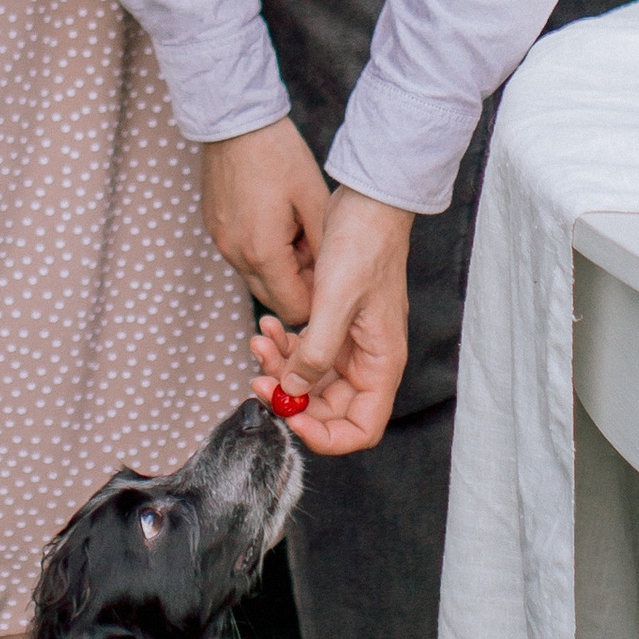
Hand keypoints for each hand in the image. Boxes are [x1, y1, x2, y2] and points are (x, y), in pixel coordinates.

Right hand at [200, 117, 330, 328]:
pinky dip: (262, 252)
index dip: (317, 300)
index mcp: (263, 252)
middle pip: (273, 299)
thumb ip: (322, 247)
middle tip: (316, 250)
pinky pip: (242, 257)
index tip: (331, 276)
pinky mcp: (215, 231)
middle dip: (298, 286)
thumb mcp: (313, 200)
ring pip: (257, 279)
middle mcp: (236, 255)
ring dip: (280, 268)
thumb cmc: (279, 156)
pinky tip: (276, 220)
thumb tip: (329, 279)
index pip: (293, 308)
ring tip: (296, 230)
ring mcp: (221, 244)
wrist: (236, 122)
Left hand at [251, 186, 411, 452]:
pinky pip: (305, 352)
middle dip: (291, 397)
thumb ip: (315, 354)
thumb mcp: (334, 302)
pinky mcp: (334, 325)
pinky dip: (283, 346)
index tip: (290, 416)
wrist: (367, 203)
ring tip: (258, 341)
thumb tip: (293, 391)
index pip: (360, 428)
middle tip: (257, 377)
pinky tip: (267, 327)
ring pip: (310, 379)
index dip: (325, 435)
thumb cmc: (363, 247)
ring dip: (280, 368)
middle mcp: (368, 361)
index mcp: (381, 364)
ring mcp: (350, 344)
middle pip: (328, 407)